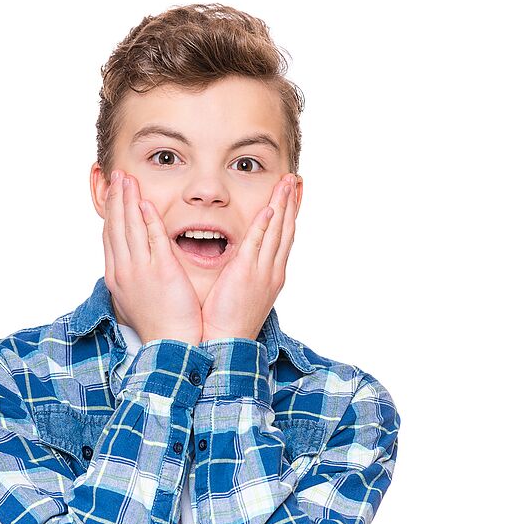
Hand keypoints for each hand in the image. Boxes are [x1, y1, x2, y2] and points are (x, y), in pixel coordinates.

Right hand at [102, 169, 202, 345]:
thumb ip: (136, 275)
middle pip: (117, 226)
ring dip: (129, 201)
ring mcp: (141, 270)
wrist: (170, 345)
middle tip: (118, 176)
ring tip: (128, 180)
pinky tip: (146, 203)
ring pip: (131, 228)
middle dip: (117, 198)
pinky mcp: (162, 272)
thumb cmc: (160, 323)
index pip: (111, 236)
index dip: (112, 212)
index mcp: (118, 276)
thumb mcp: (137, 297)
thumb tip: (133, 263)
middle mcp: (124, 270)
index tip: (114, 193)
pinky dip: (148, 220)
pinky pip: (153, 240)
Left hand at [200, 174, 297, 341]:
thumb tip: (245, 259)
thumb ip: (247, 272)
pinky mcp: (245, 273)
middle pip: (286, 230)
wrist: (228, 343)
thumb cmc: (230, 321)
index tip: (293, 195)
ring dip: (282, 205)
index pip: (284, 238)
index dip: (289, 214)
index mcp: (272, 275)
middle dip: (291, 203)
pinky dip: (265, 226)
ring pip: (277, 232)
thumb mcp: (245, 293)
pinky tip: (270, 209)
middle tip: (294, 180)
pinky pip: (257, 244)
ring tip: (287, 183)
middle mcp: (272, 271)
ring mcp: (262, 272)